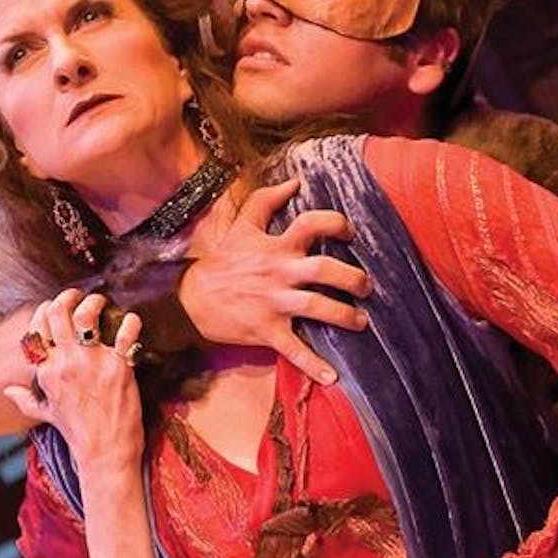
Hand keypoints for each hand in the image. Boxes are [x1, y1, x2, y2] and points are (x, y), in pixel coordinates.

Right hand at [3, 289, 145, 471]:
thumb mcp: (45, 414)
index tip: (56, 307)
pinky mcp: (119, 367)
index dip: (46, 309)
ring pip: (86, 314)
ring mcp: (91, 363)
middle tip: (79, 297)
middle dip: (68, 297)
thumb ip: (25, 399)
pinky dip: (130, 322)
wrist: (105, 455)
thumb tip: (8, 390)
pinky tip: (131, 322)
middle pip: (58, 311)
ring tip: (101, 303)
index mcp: (46, 371)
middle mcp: (65, 363)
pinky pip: (125, 332)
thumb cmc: (77, 435)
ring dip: (95, 302)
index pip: (37, 326)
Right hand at [180, 178, 370, 384]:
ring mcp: (273, 304)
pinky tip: (332, 377)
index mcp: (276, 247)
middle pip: (324, 270)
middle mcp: (279, 274)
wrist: (191, 297)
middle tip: (366, 286)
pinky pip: (293, 350)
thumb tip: (296, 179)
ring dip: (345, 316)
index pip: (312, 225)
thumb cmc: (222, 262)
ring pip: (317, 309)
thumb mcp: (241, 226)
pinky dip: (313, 365)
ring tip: (360, 322)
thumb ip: (266, 200)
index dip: (336, 224)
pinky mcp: (266, 331)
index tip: (349, 232)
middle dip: (353, 279)